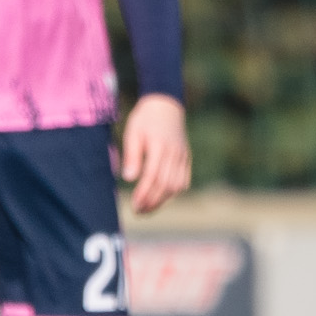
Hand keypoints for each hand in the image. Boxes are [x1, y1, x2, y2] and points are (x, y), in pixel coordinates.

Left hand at [118, 93, 191, 215]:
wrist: (166, 104)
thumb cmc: (145, 119)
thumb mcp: (133, 133)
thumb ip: (132, 155)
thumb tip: (129, 178)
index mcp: (160, 146)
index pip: (153, 176)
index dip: (144, 193)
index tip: (134, 205)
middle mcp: (174, 153)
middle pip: (166, 185)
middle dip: (152, 201)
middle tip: (139, 211)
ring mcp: (183, 156)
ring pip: (176, 185)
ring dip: (163, 200)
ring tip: (148, 208)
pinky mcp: (186, 157)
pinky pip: (184, 180)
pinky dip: (174, 192)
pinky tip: (162, 198)